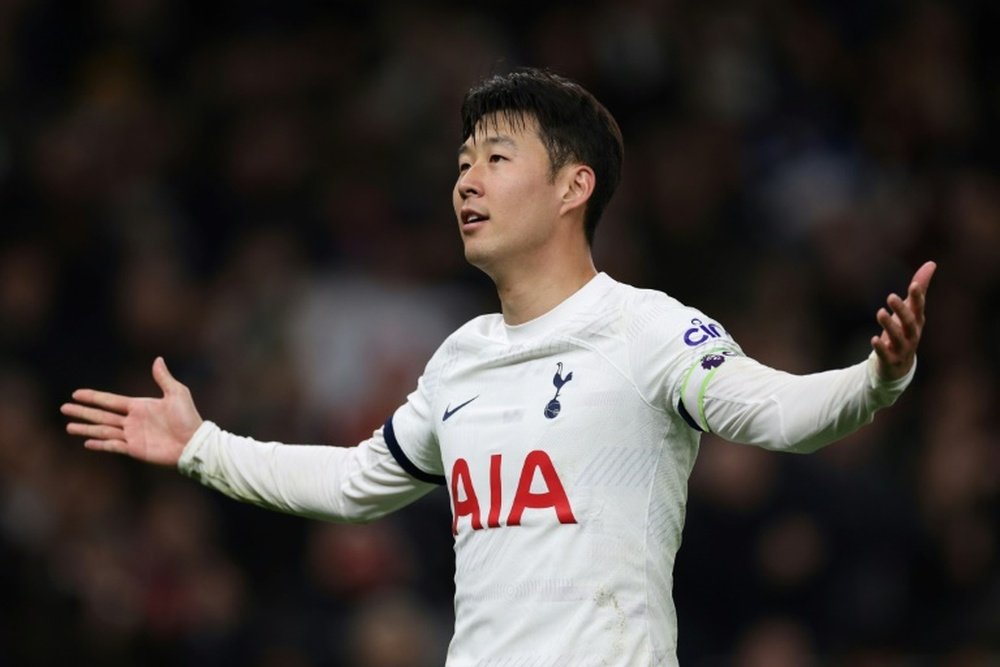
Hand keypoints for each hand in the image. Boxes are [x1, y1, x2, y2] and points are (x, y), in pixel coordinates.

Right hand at [61, 357, 202, 466]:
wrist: (194, 442)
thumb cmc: (189, 418)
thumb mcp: (177, 394)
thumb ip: (163, 378)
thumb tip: (158, 359)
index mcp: (139, 406)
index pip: (110, 400)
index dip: (93, 397)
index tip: (76, 393)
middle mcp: (132, 421)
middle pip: (101, 415)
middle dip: (82, 411)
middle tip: (63, 408)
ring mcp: (132, 436)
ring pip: (103, 430)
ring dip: (86, 428)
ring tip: (68, 426)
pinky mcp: (135, 449)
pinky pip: (113, 446)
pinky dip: (100, 444)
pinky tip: (87, 442)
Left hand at [871, 261, 935, 380]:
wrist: (898, 366)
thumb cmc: (904, 331)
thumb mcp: (910, 310)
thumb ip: (919, 288)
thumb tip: (931, 263)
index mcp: (916, 321)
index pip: (919, 308)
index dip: (918, 297)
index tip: (914, 285)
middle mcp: (912, 335)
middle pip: (909, 322)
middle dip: (902, 310)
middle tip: (890, 296)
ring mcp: (902, 349)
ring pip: (898, 337)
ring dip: (889, 325)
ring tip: (880, 312)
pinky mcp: (890, 361)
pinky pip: (886, 354)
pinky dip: (880, 347)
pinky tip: (873, 339)